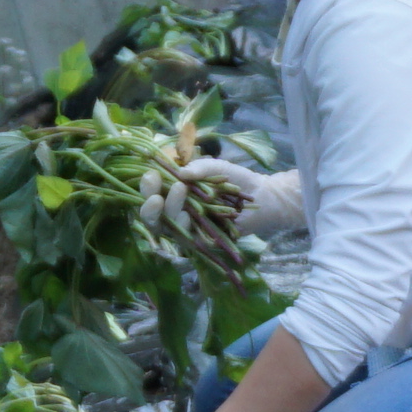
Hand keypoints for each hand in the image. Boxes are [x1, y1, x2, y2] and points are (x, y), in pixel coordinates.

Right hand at [140, 154, 304, 244]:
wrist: (264, 197)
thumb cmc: (238, 181)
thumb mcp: (217, 168)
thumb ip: (199, 168)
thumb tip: (180, 173)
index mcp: (175, 194)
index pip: (152, 194)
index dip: (146, 188)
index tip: (151, 175)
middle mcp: (178, 212)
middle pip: (152, 216)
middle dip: (149, 205)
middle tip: (156, 193)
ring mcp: (190, 229)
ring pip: (166, 228)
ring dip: (169, 210)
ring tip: (180, 191)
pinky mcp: (203, 243)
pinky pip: (187, 239)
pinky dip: (185, 227)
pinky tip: (189, 216)